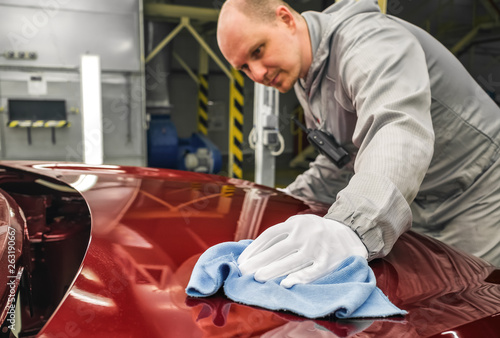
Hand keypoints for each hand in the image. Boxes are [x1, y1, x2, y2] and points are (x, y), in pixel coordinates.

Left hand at [237, 214, 367, 287]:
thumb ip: (283, 234)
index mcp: (297, 223)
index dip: (254, 248)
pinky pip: (312, 272)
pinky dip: (299, 279)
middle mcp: (306, 234)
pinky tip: (286, 285)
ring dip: (273, 271)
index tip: (242, 260)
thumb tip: (255, 251)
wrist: (351, 234)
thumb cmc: (317, 233)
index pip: (270, 235)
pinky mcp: (329, 262)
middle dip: (258, 262)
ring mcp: (318, 248)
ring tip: (257, 279)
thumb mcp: (301, 225)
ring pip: (292, 261)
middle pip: (277, 249)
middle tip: (243, 272)